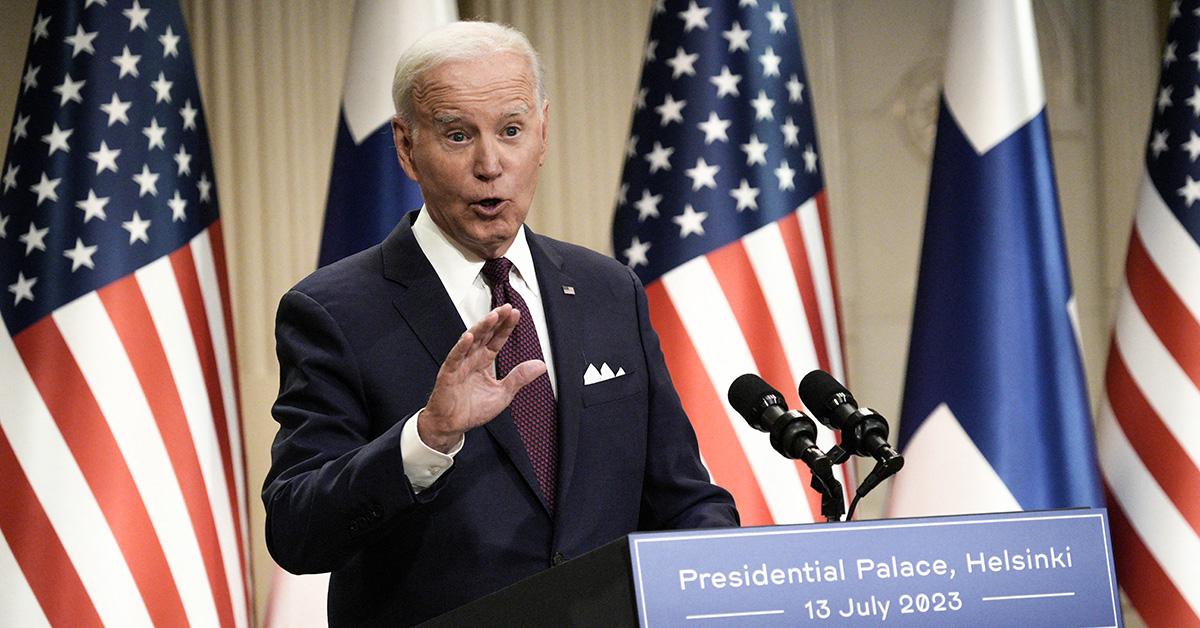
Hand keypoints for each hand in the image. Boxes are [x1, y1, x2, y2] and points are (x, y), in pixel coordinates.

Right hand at [417, 304, 546, 452]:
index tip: (516, 313)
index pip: (497, 340)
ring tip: (493, 316)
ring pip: (471, 341)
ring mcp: (460, 365)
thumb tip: (541, 365)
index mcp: (484, 362)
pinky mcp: (448, 374)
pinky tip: (469, 336)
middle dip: (496, 320)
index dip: (506, 327)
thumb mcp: (503, 393)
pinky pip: (455, 358)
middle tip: (507, 307)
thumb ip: (519, 377)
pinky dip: (461, 347)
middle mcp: (472, 359)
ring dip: (481, 328)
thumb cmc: (472, 410)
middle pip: (485, 335)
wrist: (452, 426)